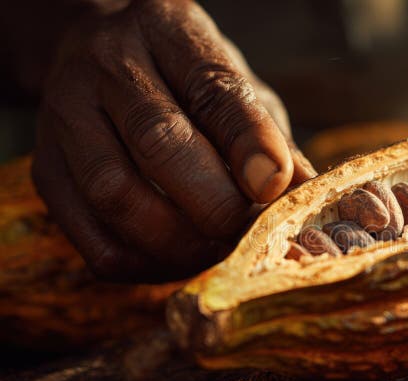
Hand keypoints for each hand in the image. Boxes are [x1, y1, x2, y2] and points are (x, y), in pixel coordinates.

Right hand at [31, 0, 316, 280]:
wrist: (96, 60)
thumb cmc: (186, 81)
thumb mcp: (238, 87)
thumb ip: (270, 138)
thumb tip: (303, 197)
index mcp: (168, 32)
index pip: (210, 87)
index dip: (248, 142)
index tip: (274, 185)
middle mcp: (107, 66)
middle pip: (158, 141)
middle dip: (215, 203)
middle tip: (250, 231)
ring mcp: (66, 119)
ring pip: (116, 195)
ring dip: (180, 242)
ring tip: (218, 249)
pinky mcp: (48, 174)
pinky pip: (93, 239)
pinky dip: (145, 265)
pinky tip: (178, 260)